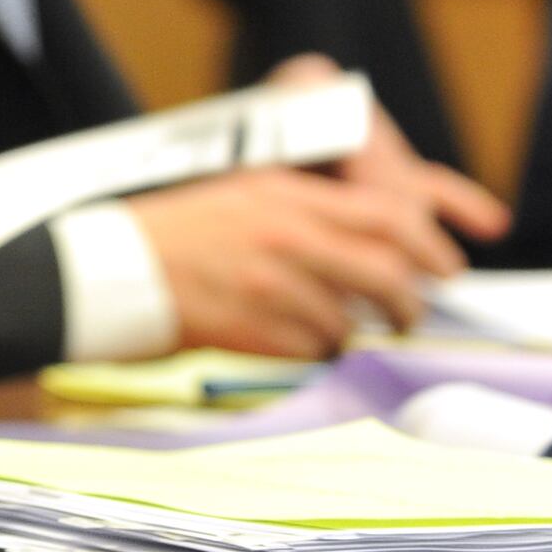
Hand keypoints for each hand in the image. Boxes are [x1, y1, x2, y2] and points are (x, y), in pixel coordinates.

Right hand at [132, 57, 514, 358]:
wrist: (106, 270)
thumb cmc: (172, 234)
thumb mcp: (240, 197)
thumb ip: (304, 211)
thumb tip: (369, 236)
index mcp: (283, 196)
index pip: (388, 216)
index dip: (430, 246)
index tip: (445, 267)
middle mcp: (284, 237)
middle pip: (386, 273)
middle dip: (409, 303)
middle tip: (408, 316)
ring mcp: (269, 285)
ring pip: (350, 321)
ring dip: (352, 334)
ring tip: (340, 335)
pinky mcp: (251, 330)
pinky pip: (311, 352)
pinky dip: (312, 355)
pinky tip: (294, 346)